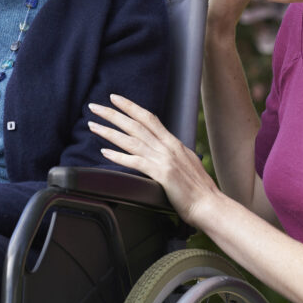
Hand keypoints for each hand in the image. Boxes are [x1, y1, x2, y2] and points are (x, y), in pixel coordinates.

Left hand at [88, 94, 220, 226]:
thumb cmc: (199, 189)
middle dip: (113, 113)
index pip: (148, 117)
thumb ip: (173, 153)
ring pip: (131, 140)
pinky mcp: (161, 174)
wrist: (209, 204)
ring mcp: (164, 159)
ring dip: (109, 131)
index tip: (115, 98)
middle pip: (135, 124)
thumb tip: (163, 150)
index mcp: (173, 142)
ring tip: (92, 125)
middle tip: (94, 106)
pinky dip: (118, 156)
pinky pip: (135, 162)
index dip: (130, 106)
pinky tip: (104, 152)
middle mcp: (167, 146)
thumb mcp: (187, 162)